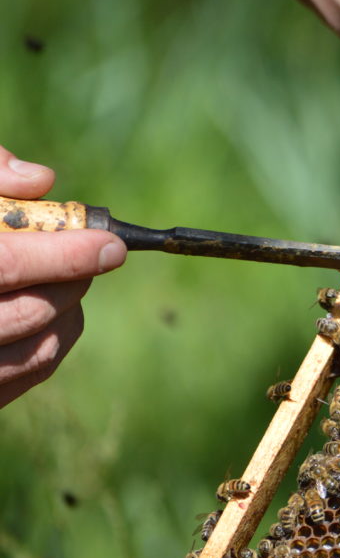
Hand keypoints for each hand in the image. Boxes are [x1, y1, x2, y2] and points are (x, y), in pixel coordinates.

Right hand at [0, 147, 126, 408]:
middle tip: (95, 255)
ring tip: (67, 279)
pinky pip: (25, 376)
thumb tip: (41, 181)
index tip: (110, 245)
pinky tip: (52, 312)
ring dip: (66, 311)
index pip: (4, 264)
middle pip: (27, 313)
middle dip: (71, 281)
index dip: (63, 255)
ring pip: (33, 351)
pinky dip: (51, 342)